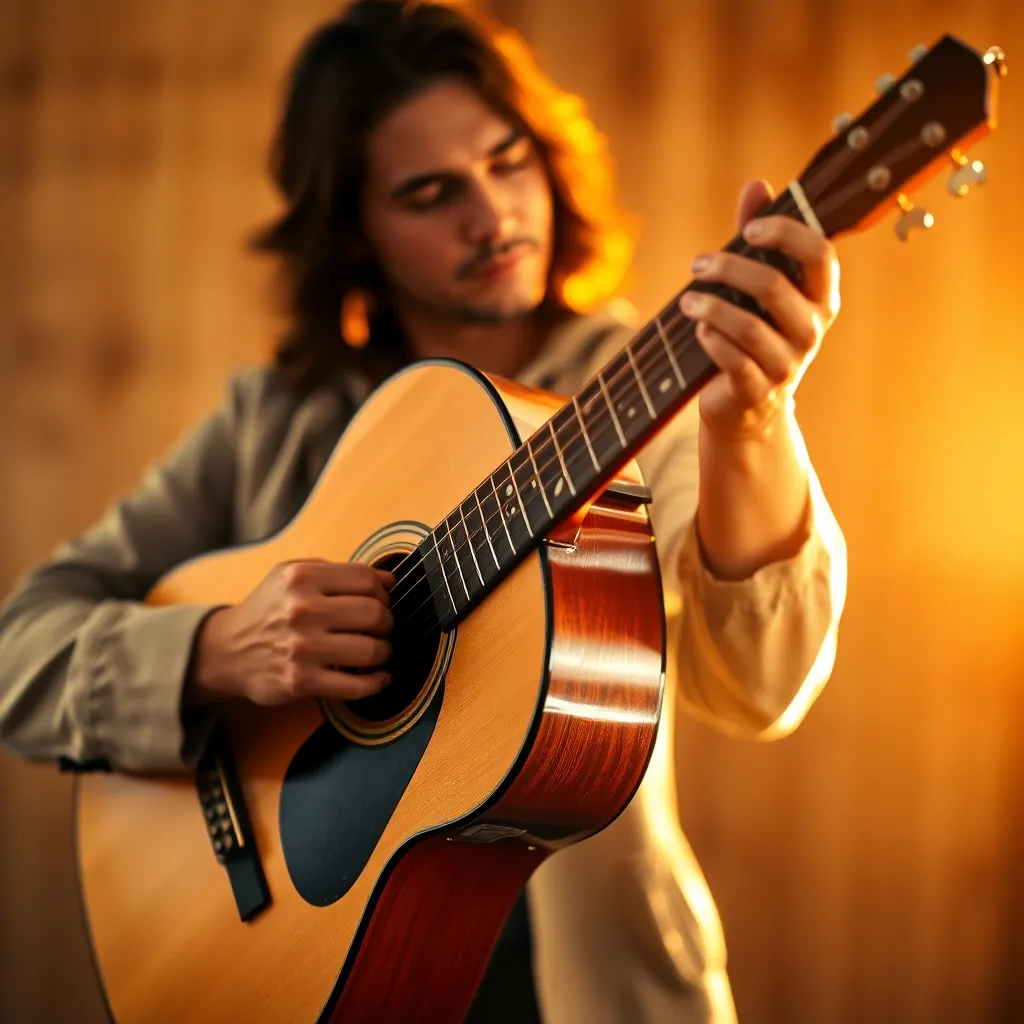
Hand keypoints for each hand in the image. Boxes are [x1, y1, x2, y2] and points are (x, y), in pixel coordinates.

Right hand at [189, 561, 394, 707]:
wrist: (227, 650)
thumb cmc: (268, 609)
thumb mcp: (291, 574)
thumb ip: (339, 571)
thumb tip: (390, 580)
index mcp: (301, 577)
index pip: (366, 578)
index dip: (382, 590)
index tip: (380, 600)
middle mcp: (301, 610)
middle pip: (374, 613)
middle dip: (386, 621)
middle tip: (380, 627)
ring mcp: (302, 648)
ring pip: (371, 650)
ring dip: (383, 651)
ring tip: (377, 650)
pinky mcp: (301, 682)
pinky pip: (356, 685)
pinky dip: (376, 683)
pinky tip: (377, 678)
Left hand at [682, 178, 840, 437]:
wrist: (746, 408)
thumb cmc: (751, 335)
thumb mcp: (756, 287)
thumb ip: (758, 238)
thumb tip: (757, 184)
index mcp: (820, 298)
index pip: (819, 254)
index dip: (786, 234)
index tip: (750, 228)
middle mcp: (811, 331)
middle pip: (774, 286)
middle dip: (729, 269)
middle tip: (698, 266)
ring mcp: (788, 365)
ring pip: (749, 327)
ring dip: (711, 307)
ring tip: (687, 302)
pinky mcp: (758, 391)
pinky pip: (734, 360)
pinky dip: (712, 341)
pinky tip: (698, 331)